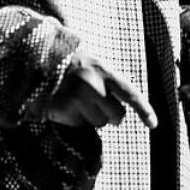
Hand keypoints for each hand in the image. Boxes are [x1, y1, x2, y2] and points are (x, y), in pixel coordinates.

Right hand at [43, 49, 157, 130]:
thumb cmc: (68, 67)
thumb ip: (107, 82)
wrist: (37, 64)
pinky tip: (67, 106)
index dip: (144, 110)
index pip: (130, 93)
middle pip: (117, 115)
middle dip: (110, 116)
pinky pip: (81, 125)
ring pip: (99, 123)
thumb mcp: (91, 65)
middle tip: (97, 106)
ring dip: (91, 118)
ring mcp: (79, 98)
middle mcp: (94, 85)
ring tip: (77, 102)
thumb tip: (121, 109)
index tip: (153, 124)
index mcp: (103, 70)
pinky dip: (76, 120)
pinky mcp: (66, 110)